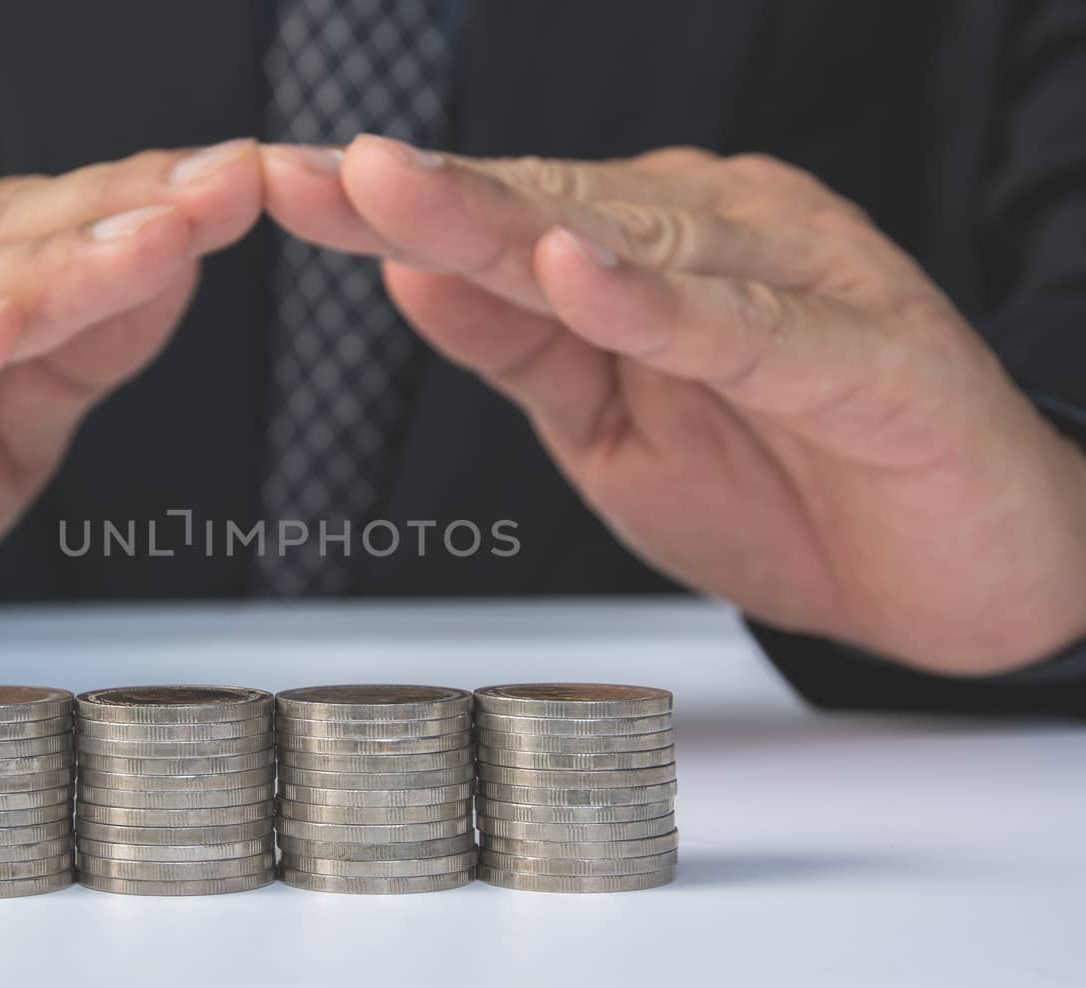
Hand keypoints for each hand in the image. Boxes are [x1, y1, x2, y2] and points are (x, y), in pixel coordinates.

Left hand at [264, 135, 1085, 674]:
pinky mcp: (863, 355)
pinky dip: (657, 301)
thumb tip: (406, 276)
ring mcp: (794, 286)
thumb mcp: (608, 430)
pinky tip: (576, 268)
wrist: (951, 579)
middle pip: (542, 211)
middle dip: (411, 197)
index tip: (272, 190)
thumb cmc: (788, 490)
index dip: (382, 210)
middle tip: (296, 172)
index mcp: (653, 256)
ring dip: (501, 219)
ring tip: (389, 191)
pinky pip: (742, 325)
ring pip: (628, 244)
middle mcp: (719, 241)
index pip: (498, 224)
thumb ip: (520, 349)